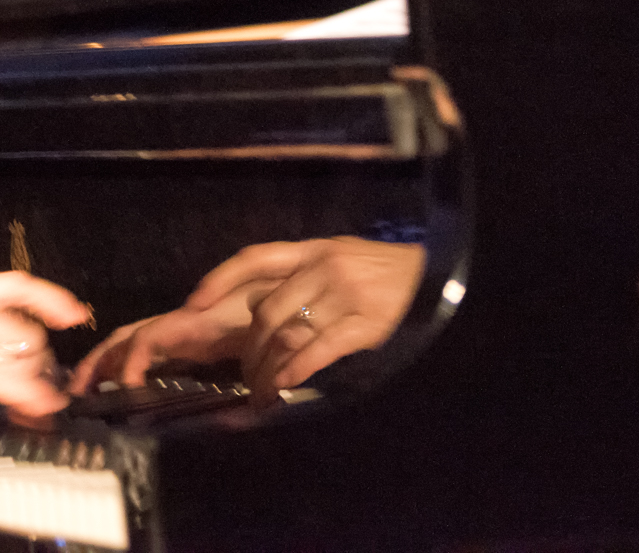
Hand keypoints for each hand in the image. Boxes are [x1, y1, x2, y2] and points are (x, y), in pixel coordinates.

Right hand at [0, 272, 90, 440]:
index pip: (10, 287)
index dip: (47, 299)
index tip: (70, 311)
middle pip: (22, 325)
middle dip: (39, 354)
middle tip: (45, 373)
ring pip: (20, 353)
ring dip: (37, 378)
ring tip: (44, 398)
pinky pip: (8, 383)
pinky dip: (32, 397)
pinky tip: (39, 409)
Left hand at [66, 279, 276, 394]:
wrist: (288, 310)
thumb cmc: (268, 338)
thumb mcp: (239, 370)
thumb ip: (229, 388)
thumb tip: (229, 419)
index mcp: (184, 339)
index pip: (138, 349)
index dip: (114, 365)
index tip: (96, 390)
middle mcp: (175, 328)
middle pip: (123, 341)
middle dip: (97, 363)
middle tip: (76, 390)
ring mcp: (178, 322)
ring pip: (126, 338)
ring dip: (102, 361)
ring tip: (84, 387)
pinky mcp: (183, 323)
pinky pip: (147, 340)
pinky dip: (132, 361)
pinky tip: (125, 383)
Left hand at [186, 237, 423, 399]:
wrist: (445, 278)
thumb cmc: (390, 272)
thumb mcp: (343, 257)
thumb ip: (304, 274)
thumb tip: (262, 305)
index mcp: (314, 249)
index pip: (254, 259)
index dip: (220, 280)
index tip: (193, 303)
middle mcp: (324, 267)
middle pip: (266, 310)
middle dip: (249, 348)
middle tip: (245, 374)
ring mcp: (346, 294)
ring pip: (287, 334)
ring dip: (267, 367)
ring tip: (260, 389)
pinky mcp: (367, 323)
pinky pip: (318, 349)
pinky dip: (295, 369)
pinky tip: (282, 385)